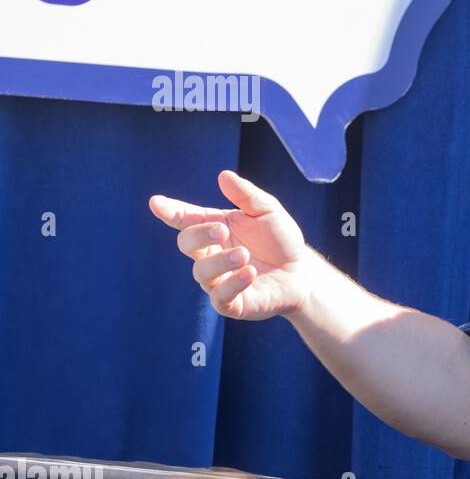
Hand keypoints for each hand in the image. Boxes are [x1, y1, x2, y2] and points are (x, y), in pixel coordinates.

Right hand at [148, 170, 319, 320]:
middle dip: (198, 235)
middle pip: (186, 243)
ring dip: (220, 261)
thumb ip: (247, 196)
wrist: (302, 273)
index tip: (156, 203)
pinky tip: (250, 273)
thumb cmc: (280, 241)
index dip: (170, 211)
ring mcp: (218, 280)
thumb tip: (223, 175)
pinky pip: (221, 297)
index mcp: (214, 228)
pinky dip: (232, 284)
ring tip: (244, 254)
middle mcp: (211, 254)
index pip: (185, 219)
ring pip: (201, 272)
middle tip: (221, 229)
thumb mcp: (268, 212)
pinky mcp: (232, 303)